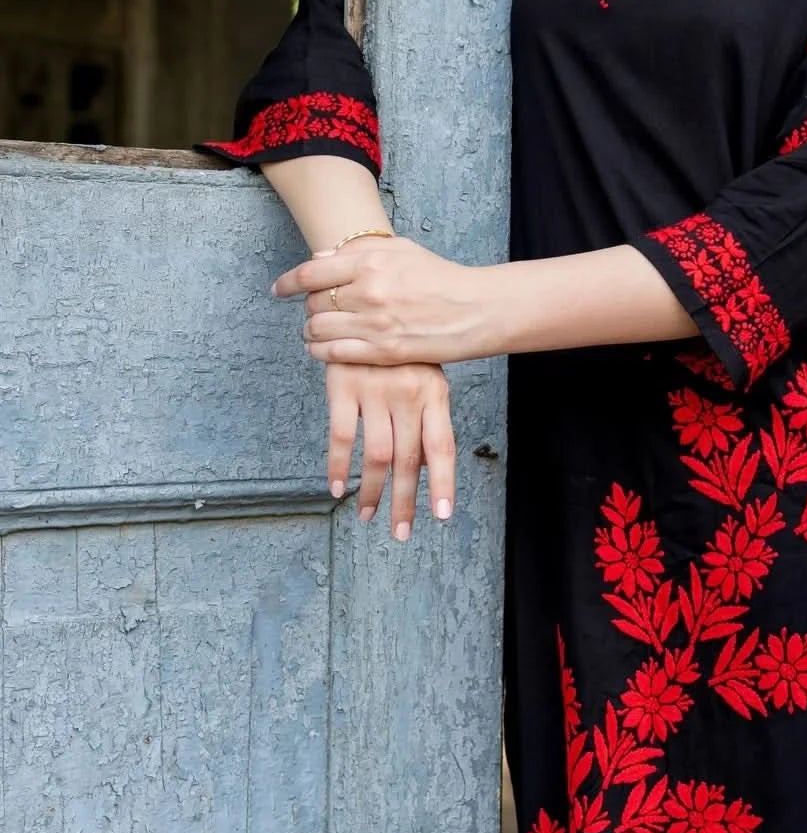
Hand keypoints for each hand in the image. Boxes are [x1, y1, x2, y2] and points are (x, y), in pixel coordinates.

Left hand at [271, 233, 493, 366]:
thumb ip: (358, 252)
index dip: (288, 282)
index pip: (311, 273)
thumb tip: (319, 259)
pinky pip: (333, 354)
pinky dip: (320, 352)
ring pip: (318, 330)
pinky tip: (323, 349)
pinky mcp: (382, 351)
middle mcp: (368, 291)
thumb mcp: (402, 251)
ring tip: (317, 331)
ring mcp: (374, 324)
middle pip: (313, 302)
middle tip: (316, 310)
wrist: (474, 310)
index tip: (280, 289)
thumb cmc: (441, 278)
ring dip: (311, 332)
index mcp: (371, 261)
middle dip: (309, 307)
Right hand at [325, 359, 457, 536]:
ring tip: (369, 515)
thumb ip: (425, 416)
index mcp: (434, 392)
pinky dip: (339, 466)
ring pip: (377, 454)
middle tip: (400, 532)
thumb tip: (423, 467)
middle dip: (405, 502)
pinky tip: (338, 487)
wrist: (364, 300)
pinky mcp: (343, 386)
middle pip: (409, 460)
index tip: (441, 516)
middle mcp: (407, 394)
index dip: (442, 483)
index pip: (442, 447)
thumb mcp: (423, 372)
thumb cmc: (399, 345)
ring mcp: (375, 391)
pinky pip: (341, 436)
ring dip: (373, 491)